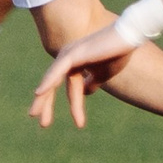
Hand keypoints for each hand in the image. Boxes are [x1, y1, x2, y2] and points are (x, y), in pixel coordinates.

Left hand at [27, 23, 144, 129]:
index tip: (80, 124)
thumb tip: (85, 92)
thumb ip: (92, 82)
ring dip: (43, 99)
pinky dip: (48, 82)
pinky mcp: (72, 54)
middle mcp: (68, 58)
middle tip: (41, 123)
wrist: (128, 38)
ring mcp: (68, 54)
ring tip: (34, 115)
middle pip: (53, 84)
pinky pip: (57, 70)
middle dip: (46, 104)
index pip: (70, 87)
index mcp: (75, 62)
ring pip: (51, 80)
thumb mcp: (103, 74)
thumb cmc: (118, 53)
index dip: (75, 106)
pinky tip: (39, 93)